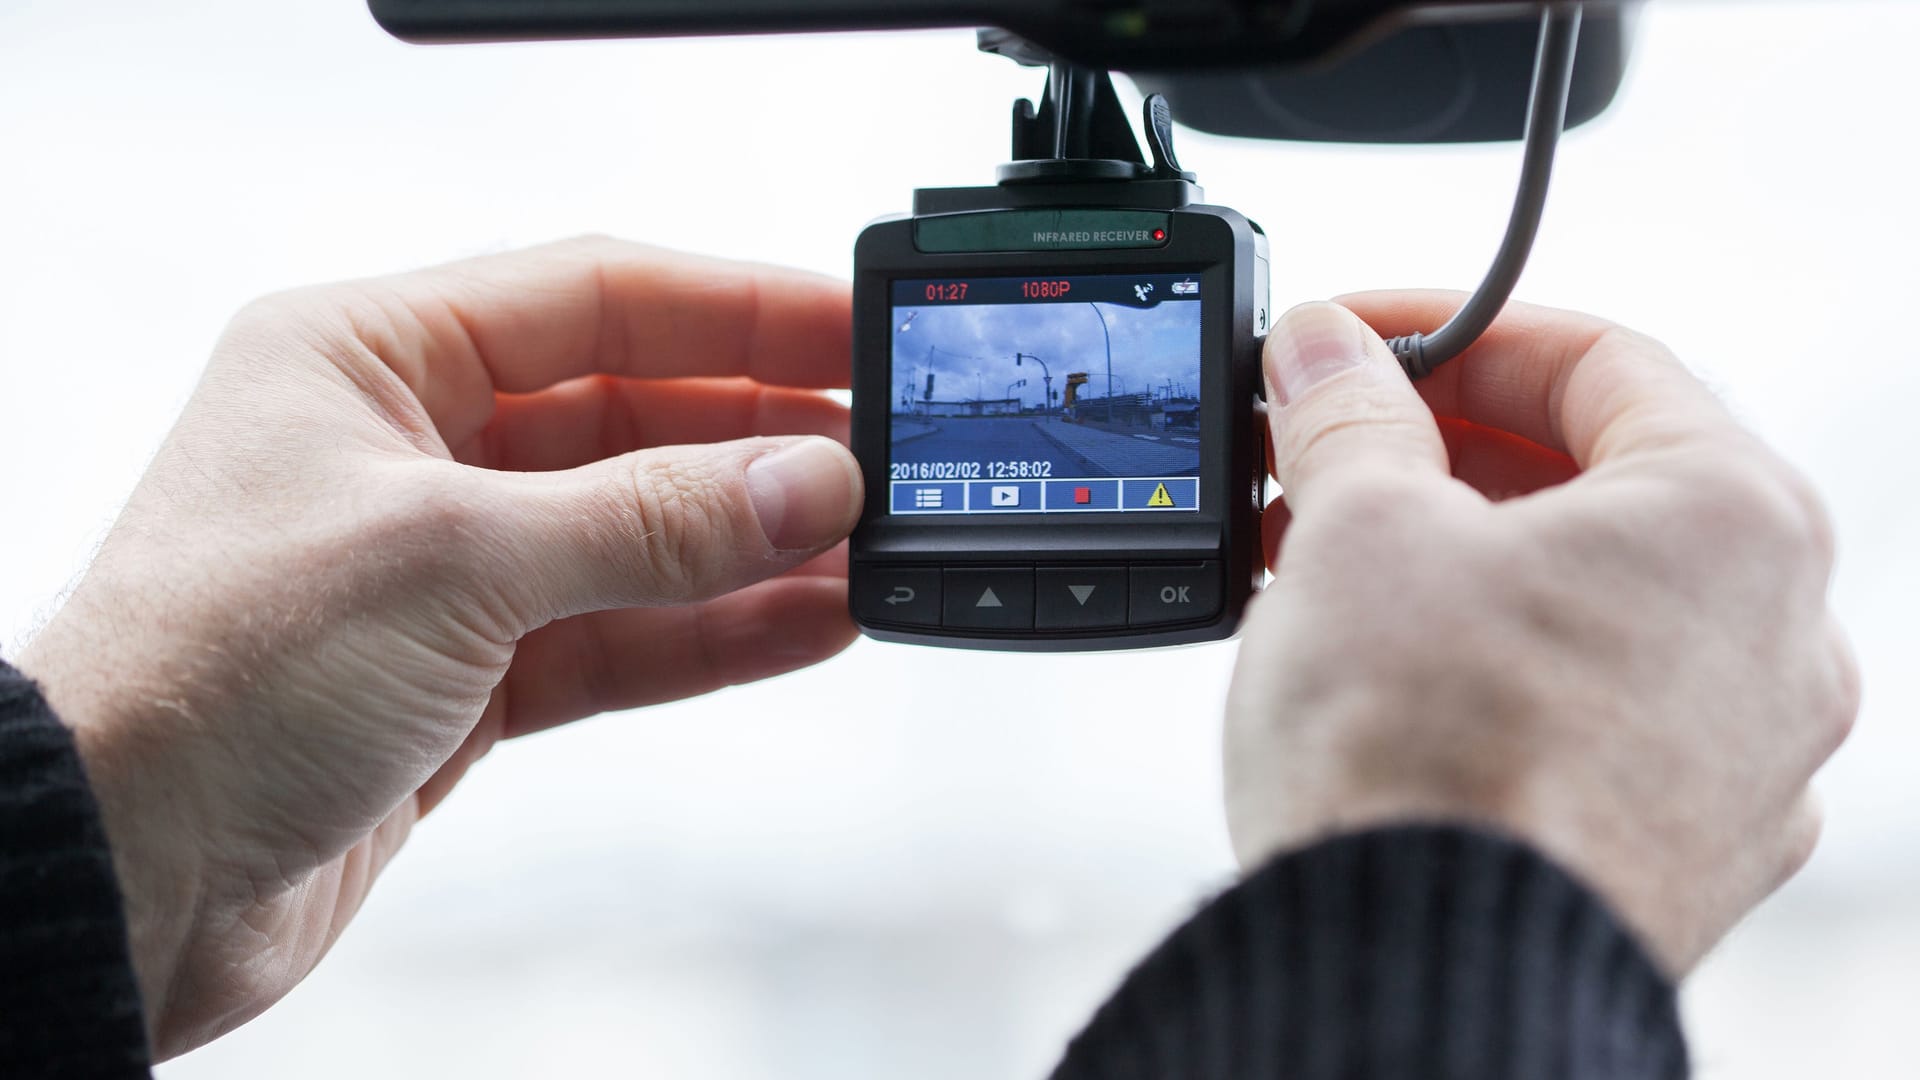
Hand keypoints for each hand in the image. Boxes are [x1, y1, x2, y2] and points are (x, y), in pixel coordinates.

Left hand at [17, 237, 864, 1057]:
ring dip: (753, 546)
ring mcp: (445, 569)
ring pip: (639, 536)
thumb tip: (802, 482)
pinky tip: (803, 621)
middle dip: (758, 439)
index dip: (736, 309)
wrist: (121, 876)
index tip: (847, 328)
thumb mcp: (452, 560)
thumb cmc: (206, 678)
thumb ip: (648, 519)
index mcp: (371, 356)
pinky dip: (712, 633)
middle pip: (630, 416)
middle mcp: (410, 448)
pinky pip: (620, 633)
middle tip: (877, 458)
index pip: (596, 299)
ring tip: (868, 550)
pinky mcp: (467, 678)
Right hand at [1226, 296, 1857, 975]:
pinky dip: (1503, 669)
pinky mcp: (1690, 846)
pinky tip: (1398, 678)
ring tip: (1337, 568)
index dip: (1452, 333)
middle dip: (1447, 456)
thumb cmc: (1430, 757)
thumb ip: (1346, 413)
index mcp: (1732, 518)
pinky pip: (1597, 710)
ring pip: (1599, 603)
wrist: (1427, 971)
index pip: (1594, 359)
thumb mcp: (1357, 527)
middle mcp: (1777, 634)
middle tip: (1333, 454)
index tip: (1360, 341)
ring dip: (1466, 562)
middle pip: (1604, 483)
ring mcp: (1747, 756)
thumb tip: (1326, 353)